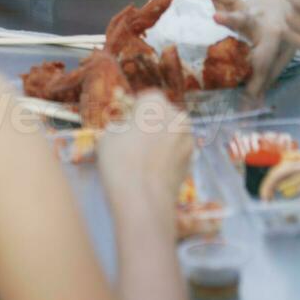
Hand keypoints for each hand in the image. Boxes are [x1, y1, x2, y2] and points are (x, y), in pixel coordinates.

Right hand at [97, 92, 192, 234]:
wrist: (144, 200)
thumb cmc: (121, 162)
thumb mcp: (107, 137)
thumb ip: (119, 127)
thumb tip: (124, 131)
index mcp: (156, 103)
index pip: (145, 98)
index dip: (133, 110)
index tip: (125, 122)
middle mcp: (177, 117)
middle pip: (162, 115)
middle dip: (150, 124)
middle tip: (133, 140)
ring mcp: (188, 140)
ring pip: (171, 134)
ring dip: (160, 140)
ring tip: (142, 158)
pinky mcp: (191, 162)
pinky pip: (176, 152)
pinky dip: (167, 157)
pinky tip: (152, 170)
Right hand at [187, 0, 299, 95]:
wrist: (288, 1)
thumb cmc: (284, 35)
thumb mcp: (282, 57)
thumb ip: (265, 80)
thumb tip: (250, 107)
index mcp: (272, 38)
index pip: (263, 60)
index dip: (256, 82)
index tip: (247, 102)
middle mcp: (258, 21)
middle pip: (245, 20)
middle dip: (231, 20)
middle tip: (215, 18)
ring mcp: (247, 9)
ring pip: (232, 2)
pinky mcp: (237, 2)